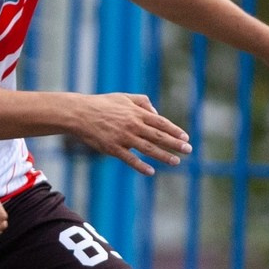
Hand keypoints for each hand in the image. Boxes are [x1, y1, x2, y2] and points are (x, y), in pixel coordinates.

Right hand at [65, 92, 190, 175]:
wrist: (80, 113)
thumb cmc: (102, 104)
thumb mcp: (124, 96)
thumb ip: (142, 102)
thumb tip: (156, 113)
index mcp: (136, 113)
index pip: (160, 122)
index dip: (174, 130)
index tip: (185, 137)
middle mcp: (132, 125)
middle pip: (158, 136)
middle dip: (175, 143)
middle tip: (188, 150)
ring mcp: (123, 138)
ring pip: (148, 148)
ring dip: (163, 156)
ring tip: (176, 161)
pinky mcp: (112, 148)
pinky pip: (129, 159)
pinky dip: (141, 166)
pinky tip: (151, 171)